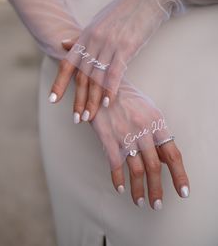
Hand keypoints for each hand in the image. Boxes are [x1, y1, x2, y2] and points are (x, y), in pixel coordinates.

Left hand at [49, 0, 174, 118]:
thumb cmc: (125, 10)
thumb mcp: (98, 21)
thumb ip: (81, 37)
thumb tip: (63, 43)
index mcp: (85, 35)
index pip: (68, 64)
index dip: (60, 83)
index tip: (53, 101)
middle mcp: (94, 40)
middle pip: (82, 76)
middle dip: (78, 100)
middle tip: (77, 119)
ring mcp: (109, 43)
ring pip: (97, 77)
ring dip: (92, 100)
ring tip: (89, 117)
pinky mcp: (127, 46)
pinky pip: (115, 71)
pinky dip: (110, 88)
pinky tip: (108, 102)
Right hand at [91, 78, 189, 209]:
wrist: (104, 84)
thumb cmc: (128, 97)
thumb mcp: (149, 109)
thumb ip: (158, 132)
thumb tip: (165, 156)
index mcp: (157, 123)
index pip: (173, 154)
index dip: (179, 175)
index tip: (183, 192)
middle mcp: (143, 130)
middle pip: (154, 166)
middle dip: (157, 189)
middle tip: (157, 204)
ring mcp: (125, 135)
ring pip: (136, 169)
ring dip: (139, 189)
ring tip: (140, 202)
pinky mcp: (108, 137)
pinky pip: (115, 164)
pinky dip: (118, 179)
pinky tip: (121, 188)